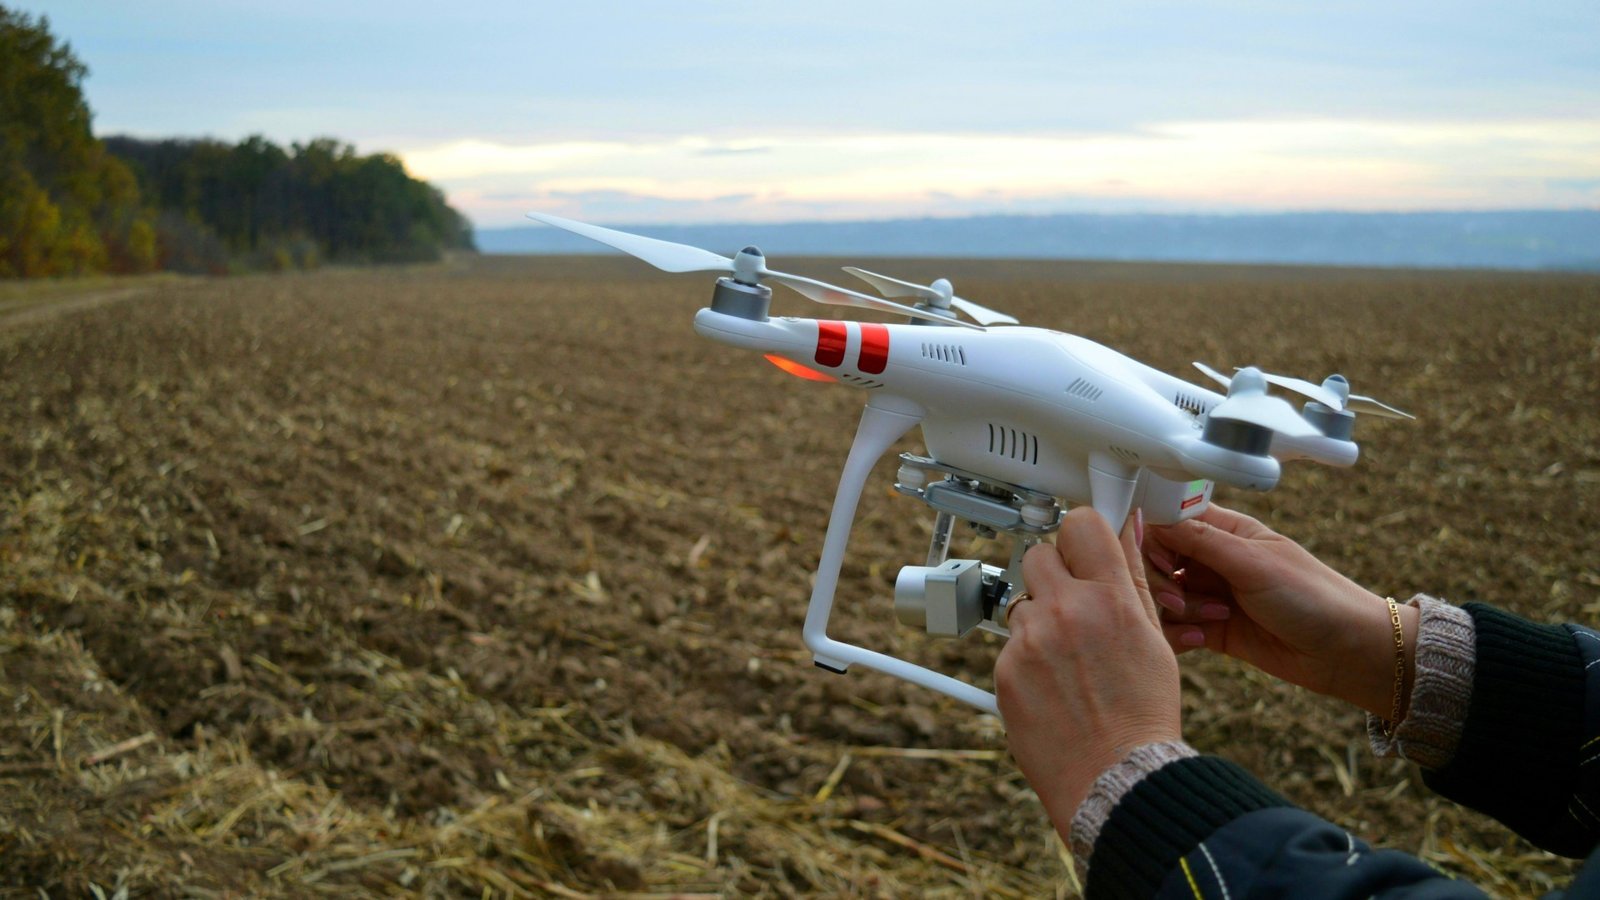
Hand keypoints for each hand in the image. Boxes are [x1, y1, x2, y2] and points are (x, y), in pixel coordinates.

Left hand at [995, 508, 1181, 834]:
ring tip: (1068, 660)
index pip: (1082, 523)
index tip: (1084, 549)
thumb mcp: (1154, 639)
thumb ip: (1132, 579)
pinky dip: (1026, 658)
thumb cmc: (1142, 716)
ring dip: (1039, 619)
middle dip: (1054, 575)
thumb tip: (1128, 529)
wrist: (1115, 778)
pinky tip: (1053, 685)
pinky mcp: (1004, 669)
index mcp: (1110, 598)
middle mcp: (1065, 610)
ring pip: (1022, 602)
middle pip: (1039, 554)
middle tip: (1075, 608)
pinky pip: (1010, 644)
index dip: (1083, 535)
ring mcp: (1030, 640)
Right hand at [1144, 504, 1415, 718]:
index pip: (1170, 522)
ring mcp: (1212, 596)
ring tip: (1207, 621)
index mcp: (1226, 532)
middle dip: (1161, 581)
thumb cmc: (1313, 596)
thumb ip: (1200, 540)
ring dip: (1174, 610)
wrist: (1347, 651)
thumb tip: (1151, 518)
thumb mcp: (1253, 561)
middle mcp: (1214, 561)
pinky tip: (1201, 640)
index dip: (1155, 539)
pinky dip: (1179, 634)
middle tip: (1178, 598)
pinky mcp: (1213, 630)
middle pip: (1159, 561)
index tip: (1161, 560)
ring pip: (1163, 596)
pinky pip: (1176, 628)